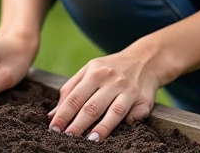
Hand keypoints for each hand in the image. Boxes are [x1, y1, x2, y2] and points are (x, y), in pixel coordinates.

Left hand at [47, 47, 162, 140]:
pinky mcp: (142, 99)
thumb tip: (53, 114)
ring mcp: (128, 90)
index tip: (54, 128)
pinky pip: (133, 115)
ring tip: (89, 140)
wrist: (146, 59)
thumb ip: (71, 89)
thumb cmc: (111, 69)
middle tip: (66, 138)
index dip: (63, 114)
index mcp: (94, 72)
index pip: (75, 96)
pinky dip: (125, 124)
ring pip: (113, 111)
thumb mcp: (90, 70)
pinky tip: (117, 135)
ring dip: (101, 127)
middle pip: (92, 106)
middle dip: (77, 124)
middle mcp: (111, 80)